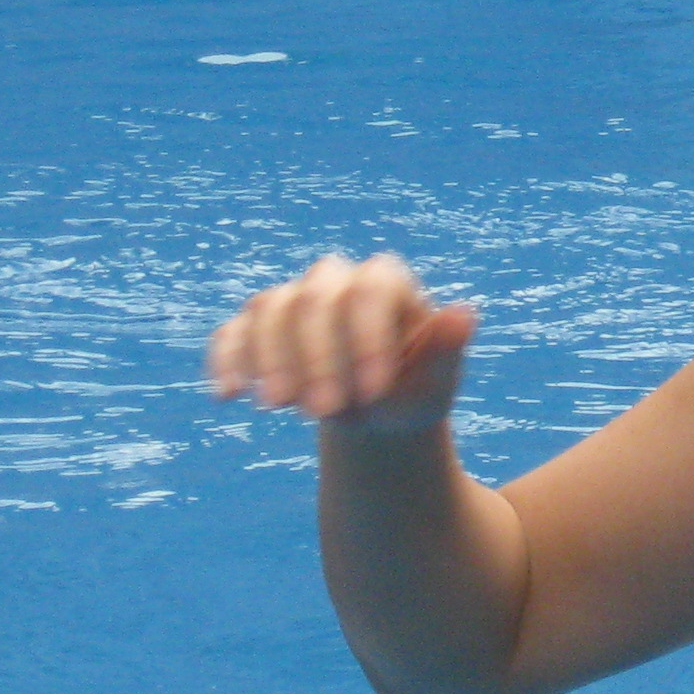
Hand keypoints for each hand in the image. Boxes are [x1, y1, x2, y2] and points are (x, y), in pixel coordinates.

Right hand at [207, 252, 476, 433]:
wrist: (377, 414)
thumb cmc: (414, 391)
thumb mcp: (438, 380)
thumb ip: (448, 349)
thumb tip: (465, 313)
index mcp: (386, 282)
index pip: (370, 291)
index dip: (368, 339)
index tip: (374, 393)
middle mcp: (335, 280)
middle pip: (314, 300)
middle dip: (317, 358)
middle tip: (325, 412)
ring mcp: (293, 300)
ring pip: (269, 308)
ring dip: (270, 358)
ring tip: (279, 407)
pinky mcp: (256, 328)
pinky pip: (233, 332)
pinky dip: (227, 359)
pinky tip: (228, 395)